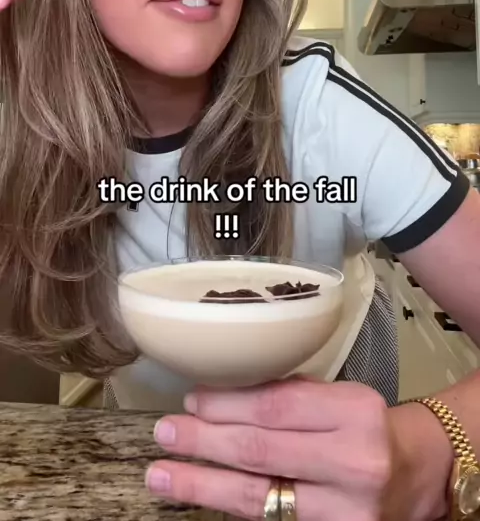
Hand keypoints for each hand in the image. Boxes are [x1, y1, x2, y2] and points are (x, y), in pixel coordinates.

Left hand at [147, 378, 391, 519]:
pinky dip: (232, 509)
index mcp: (355, 411)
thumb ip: (291, 395)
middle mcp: (353, 461)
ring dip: (202, 485)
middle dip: (204, 442)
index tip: (192, 400)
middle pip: (260, 451)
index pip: (277, 406)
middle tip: (165, 433)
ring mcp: (345, 510)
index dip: (227, 404)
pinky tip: (203, 495)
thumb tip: (218, 396)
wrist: (414, 474)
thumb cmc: (366, 426)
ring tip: (161, 475)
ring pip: (257, 497)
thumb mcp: (340, 396)